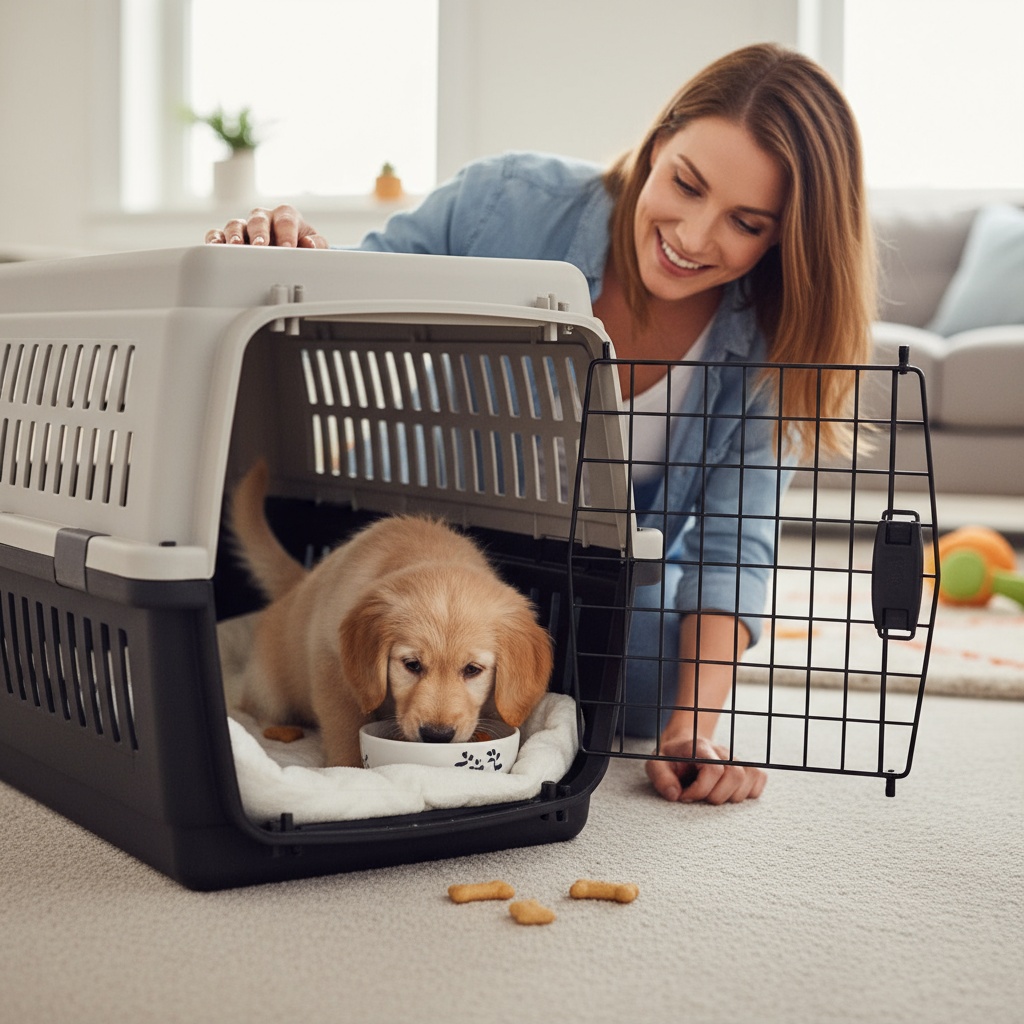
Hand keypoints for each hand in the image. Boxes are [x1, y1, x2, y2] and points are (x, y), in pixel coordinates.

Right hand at [204, 205, 328, 247]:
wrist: (289, 250)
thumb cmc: (300, 245)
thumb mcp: (314, 246)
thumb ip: (317, 245)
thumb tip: (309, 244)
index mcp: (285, 216)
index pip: (285, 220)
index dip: (287, 233)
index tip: (288, 248)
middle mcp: (263, 218)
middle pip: (258, 220)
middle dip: (259, 233)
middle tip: (260, 247)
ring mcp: (244, 226)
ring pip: (235, 224)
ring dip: (235, 235)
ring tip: (236, 247)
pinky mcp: (228, 237)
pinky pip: (217, 234)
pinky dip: (215, 239)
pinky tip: (216, 247)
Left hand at [645, 734, 766, 804]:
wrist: (683, 745)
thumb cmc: (670, 759)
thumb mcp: (655, 765)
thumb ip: (661, 778)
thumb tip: (675, 794)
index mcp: (700, 748)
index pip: (714, 769)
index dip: (700, 790)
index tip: (685, 796)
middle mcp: (722, 751)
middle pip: (735, 775)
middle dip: (716, 796)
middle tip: (699, 797)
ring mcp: (735, 759)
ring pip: (749, 778)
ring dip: (731, 796)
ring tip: (712, 796)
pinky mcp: (745, 767)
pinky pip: (760, 778)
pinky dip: (750, 791)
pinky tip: (729, 793)